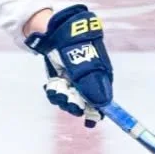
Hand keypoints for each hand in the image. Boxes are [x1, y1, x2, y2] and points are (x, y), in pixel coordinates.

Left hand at [26, 3, 112, 127]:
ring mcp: (74, 82)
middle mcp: (88, 82)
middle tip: (68, 97)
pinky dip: (53, 92)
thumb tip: (102, 104)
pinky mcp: (61, 81)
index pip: (103, 100)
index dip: (97, 112)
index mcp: (101, 77)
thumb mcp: (85, 65)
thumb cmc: (75, 46)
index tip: (91, 120)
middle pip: (84, 105)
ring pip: (69, 102)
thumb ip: (93, 84)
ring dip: (62, 98)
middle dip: (75, 104)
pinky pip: (57, 95)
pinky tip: (51, 85)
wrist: (56, 33)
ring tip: (57, 87)